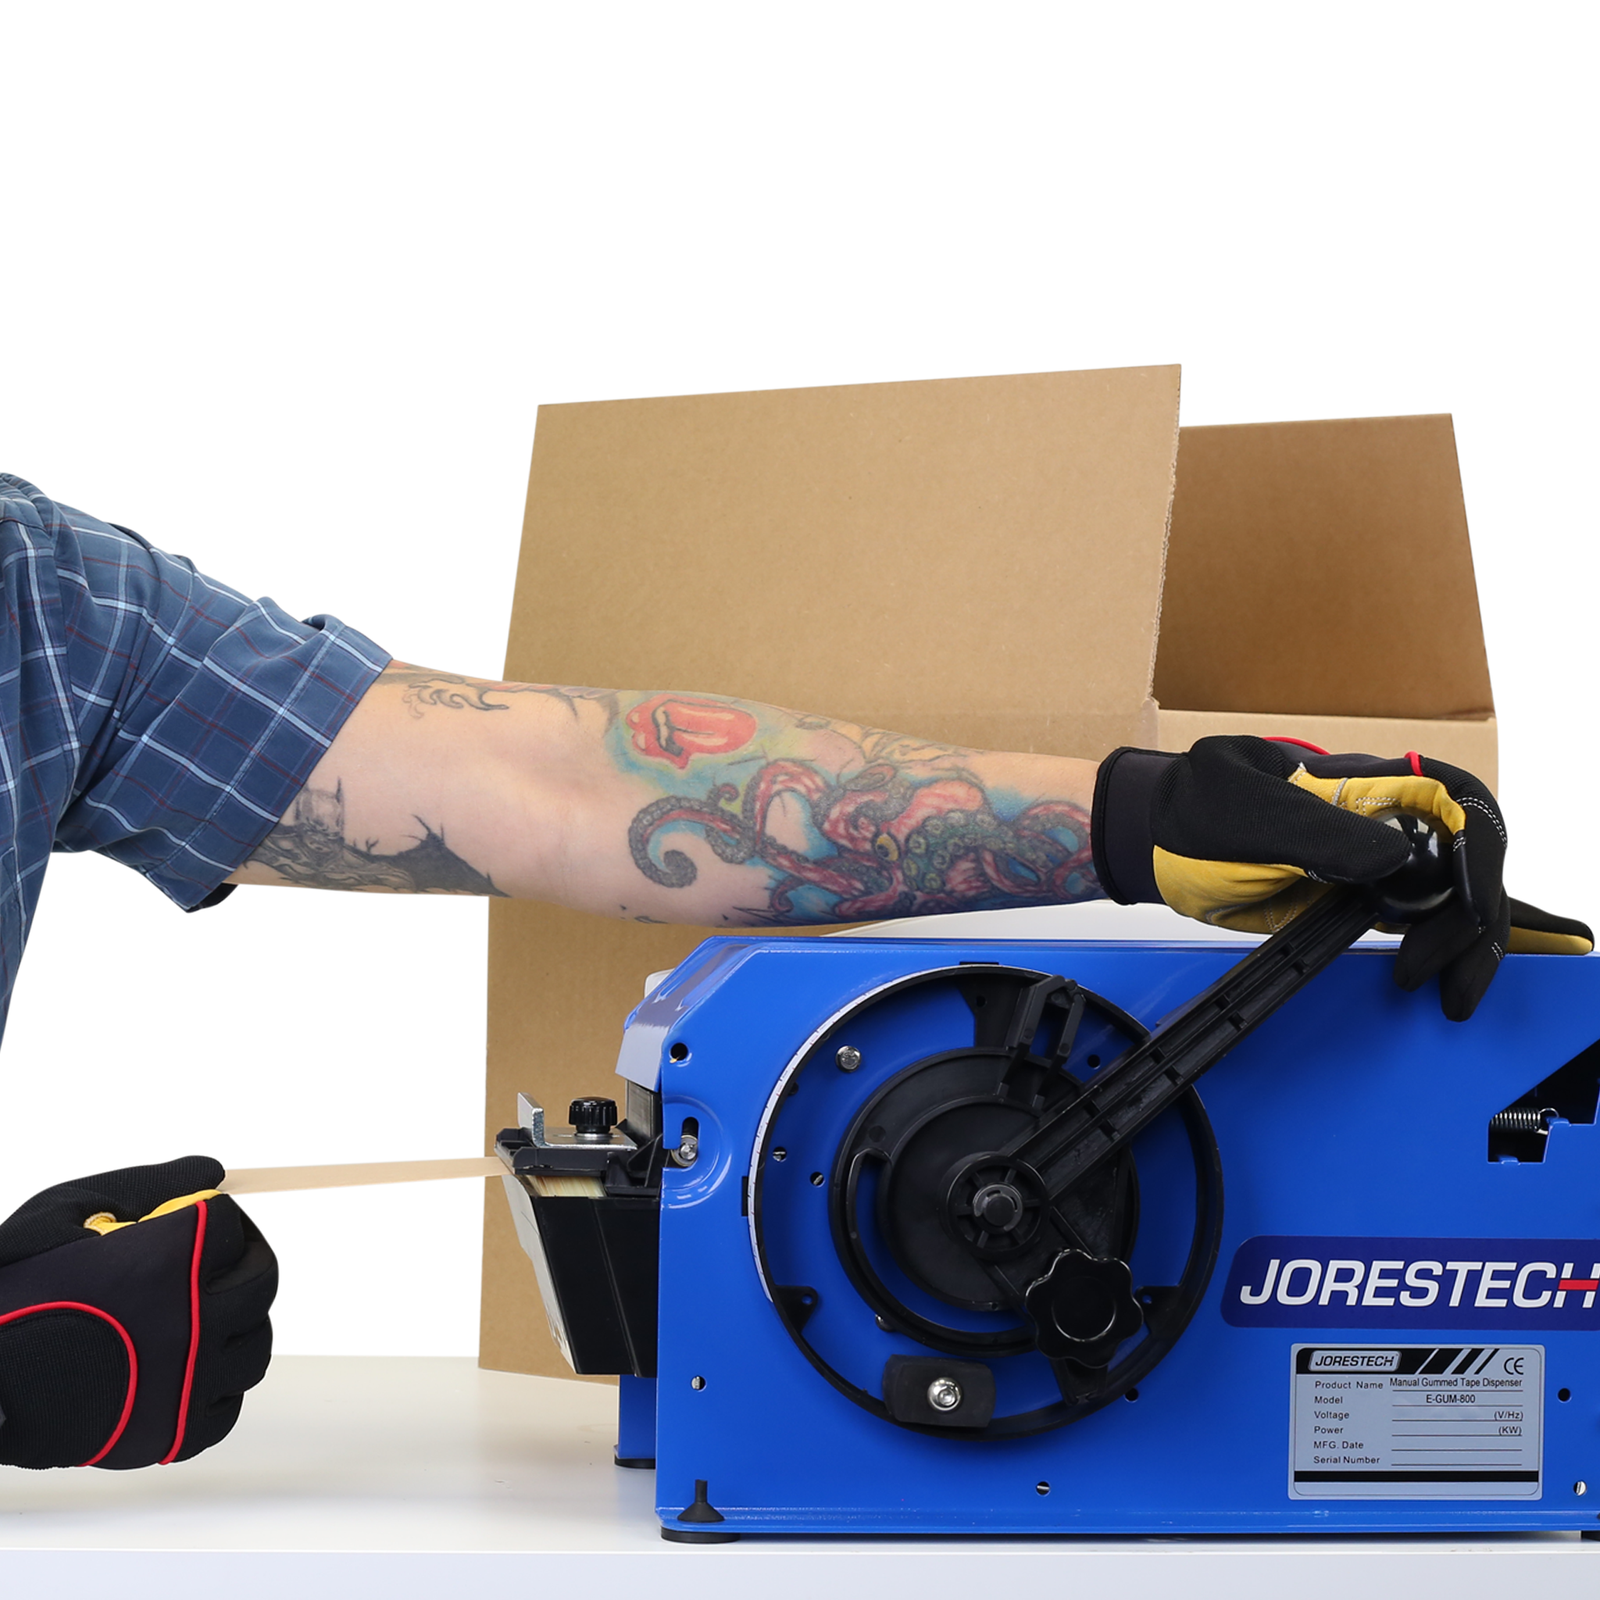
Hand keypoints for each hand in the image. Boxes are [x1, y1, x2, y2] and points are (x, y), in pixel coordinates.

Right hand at [0, 1156, 274, 1468]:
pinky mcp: (172, 1434)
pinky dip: (214, 1388)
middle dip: (240, 1265)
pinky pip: (225, 1408)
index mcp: (172, 1260)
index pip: (233, 1227)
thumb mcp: (69, 1209)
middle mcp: (193, 1320)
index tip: (199, 1225)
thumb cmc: (14, 1287)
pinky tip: (184, 1371)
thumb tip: (212, 1174)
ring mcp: (188, 1382)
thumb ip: (150, 1186)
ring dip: (235, 1326)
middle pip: (260, 1282)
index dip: (215, 1221)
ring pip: (252, 1347)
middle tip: (213, 1268)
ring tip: (199, 1318)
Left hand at [1092, 735, 1591, 1020]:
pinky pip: (1427, 915)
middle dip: (1477, 919)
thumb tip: (1396, 856)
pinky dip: (1457, 944)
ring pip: (1458, 894)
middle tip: (1440, 978)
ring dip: (1470, 944)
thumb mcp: (1248, 813)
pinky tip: (1478, 971)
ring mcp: (1376, 859)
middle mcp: (1385, 819)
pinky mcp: (1360, 896)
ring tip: (1452, 994)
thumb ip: (1319, 830)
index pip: (1457, 808)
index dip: (1477, 859)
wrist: (1154, 842)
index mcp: (1366, 784)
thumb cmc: (1192, 811)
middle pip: (1472, 858)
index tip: (1465, 909)